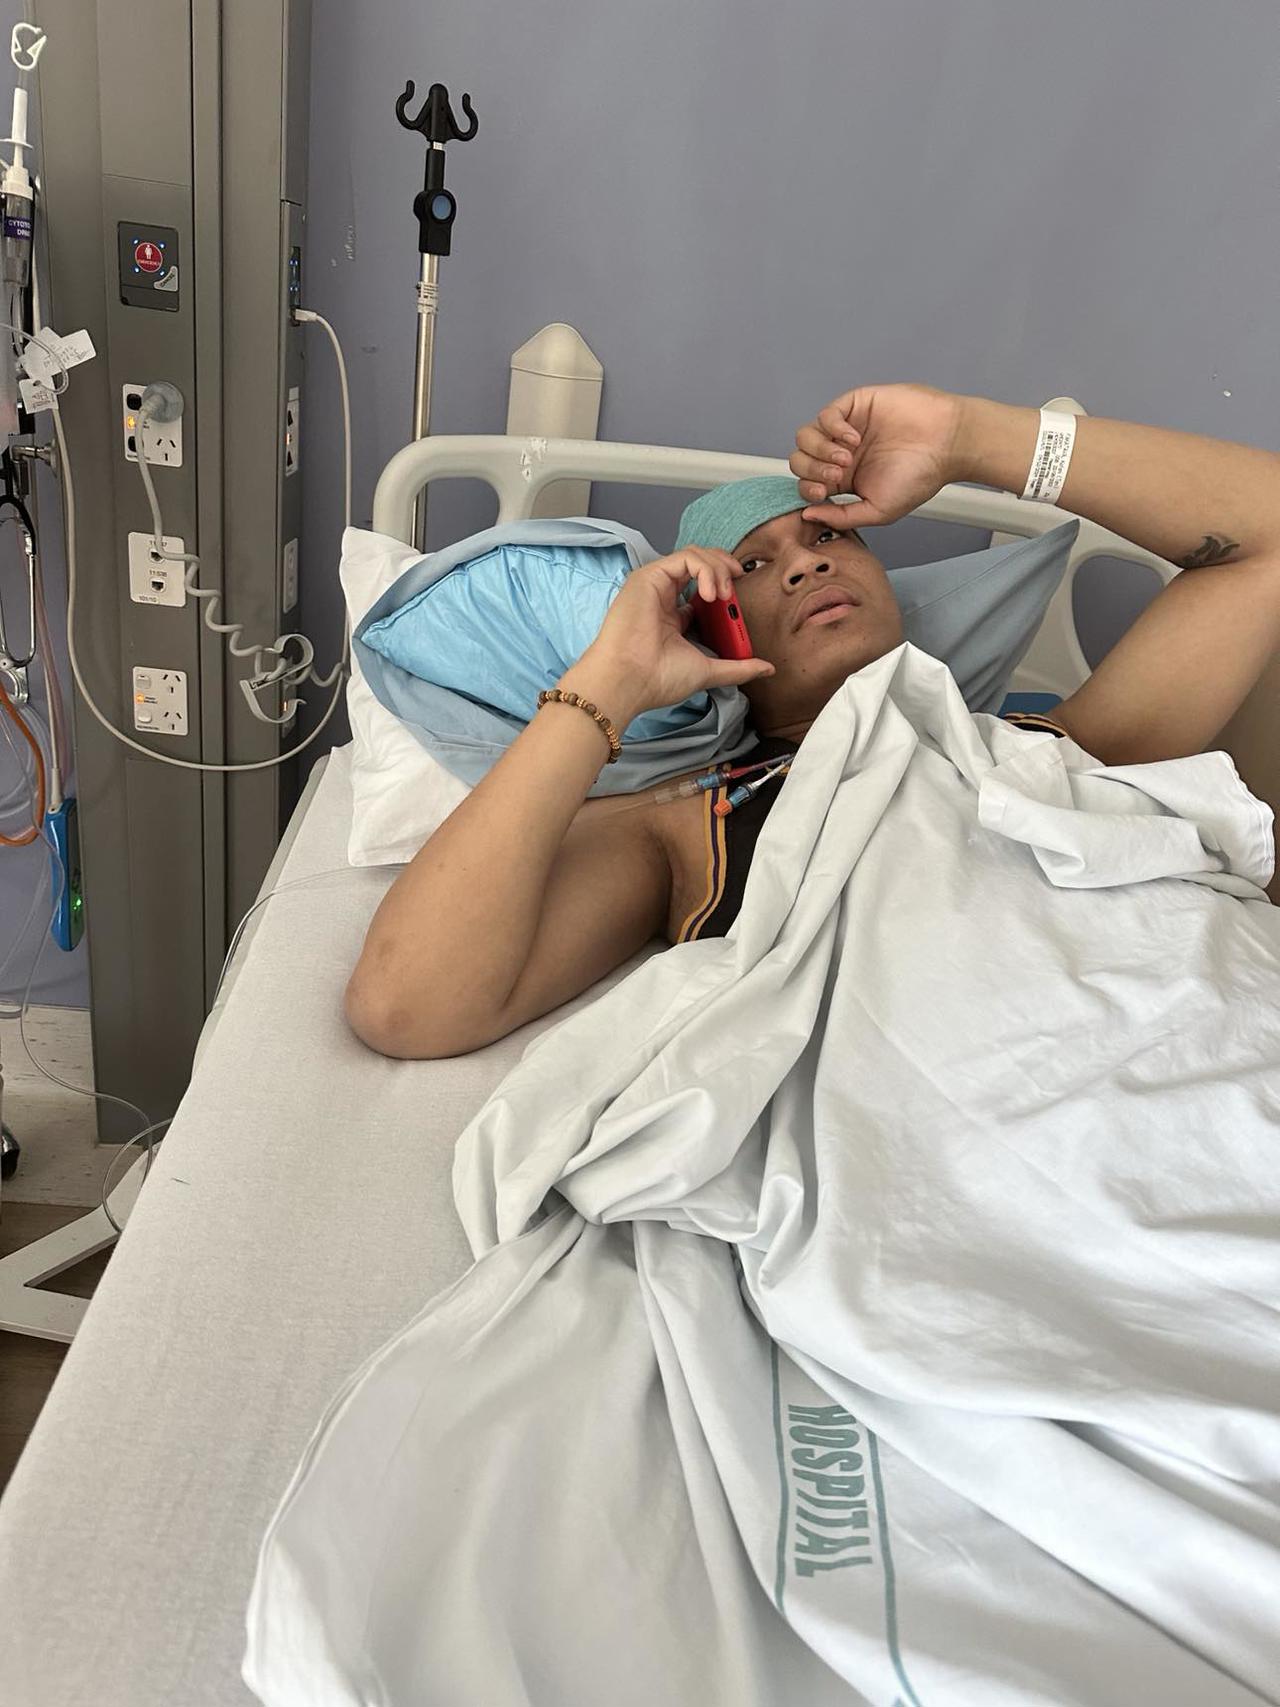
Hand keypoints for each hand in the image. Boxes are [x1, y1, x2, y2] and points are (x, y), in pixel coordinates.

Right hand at [574, 549, 774, 717]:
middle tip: (738, 583)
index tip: (737, 600)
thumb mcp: (709, 670)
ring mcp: (655, 584)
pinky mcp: (649, 576)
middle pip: (699, 564)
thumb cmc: (658, 678)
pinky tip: (712, 593)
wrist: (630, 680)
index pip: (703, 588)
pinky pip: (685, 557)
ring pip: (694, 555)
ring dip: (717, 569)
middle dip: (724, 567)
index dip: (724, 586)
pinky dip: (705, 569)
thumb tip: (768, 669)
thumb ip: (737, 667)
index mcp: (673, 616)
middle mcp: (663, 596)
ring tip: (724, 594)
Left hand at [789, 383, 969, 530]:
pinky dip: (833, 428)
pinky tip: (854, 439)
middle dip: (813, 470)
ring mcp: (845, 429)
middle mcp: (841, 454)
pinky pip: (826, 414)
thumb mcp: (878, 510)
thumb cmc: (921, 477)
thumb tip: (808, 515)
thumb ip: (842, 516)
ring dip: (820, 450)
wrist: (947, 443)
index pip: (806, 484)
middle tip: (839, 474)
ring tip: (847, 457)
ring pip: (806, 436)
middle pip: (800, 460)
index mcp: (845, 480)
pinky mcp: (855, 405)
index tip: (825, 493)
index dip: (808, 489)